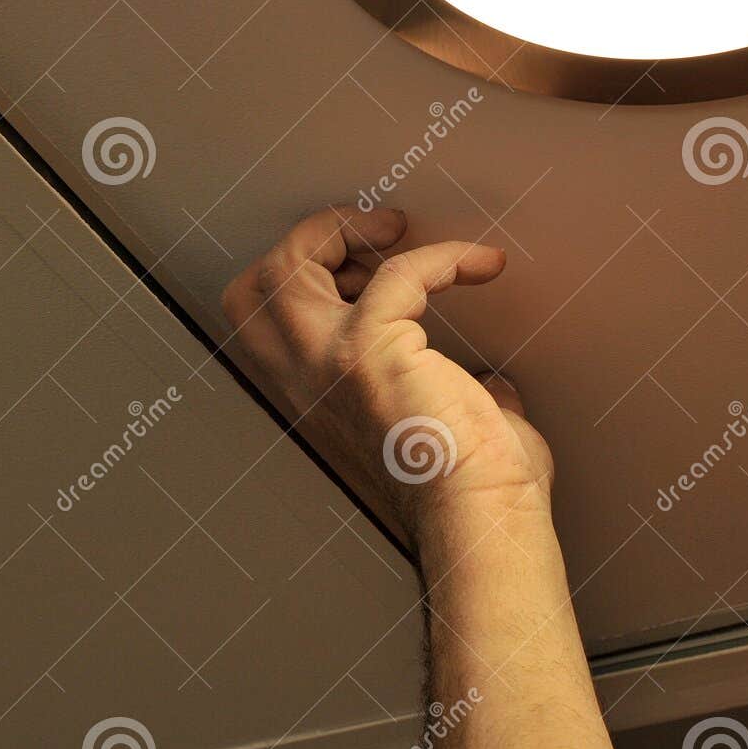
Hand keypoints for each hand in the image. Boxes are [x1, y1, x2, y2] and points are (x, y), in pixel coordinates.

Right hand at [220, 206, 552, 550]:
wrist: (481, 517)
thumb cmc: (473, 489)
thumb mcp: (443, 432)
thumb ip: (451, 400)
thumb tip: (492, 386)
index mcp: (314, 400)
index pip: (263, 320)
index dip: (309, 275)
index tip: (369, 262)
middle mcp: (305, 384)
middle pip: (255, 286)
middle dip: (309, 241)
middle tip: (378, 233)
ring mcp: (327, 367)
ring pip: (284, 271)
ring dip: (344, 232)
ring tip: (403, 231)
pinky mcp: (369, 353)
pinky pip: (399, 274)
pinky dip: (444, 257)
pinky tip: (485, 264)